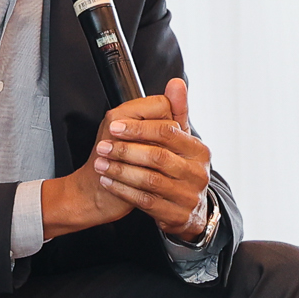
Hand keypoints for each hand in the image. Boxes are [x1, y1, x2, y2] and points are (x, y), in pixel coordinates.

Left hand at [93, 77, 213, 237]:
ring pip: (150, 180)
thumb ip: (175, 112)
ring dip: (120, 171)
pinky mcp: (176, 215)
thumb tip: (176, 82)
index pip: (169, 132)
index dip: (139, 128)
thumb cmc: (174, 168)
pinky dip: (123, 190)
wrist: (182, 209)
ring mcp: (189, 195)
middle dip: (126, 150)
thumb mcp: (178, 141)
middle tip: (102, 147)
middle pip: (158, 157)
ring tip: (100, 164)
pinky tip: (107, 182)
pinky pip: (145, 202)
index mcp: (198, 150)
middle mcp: (198, 172)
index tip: (113, 127)